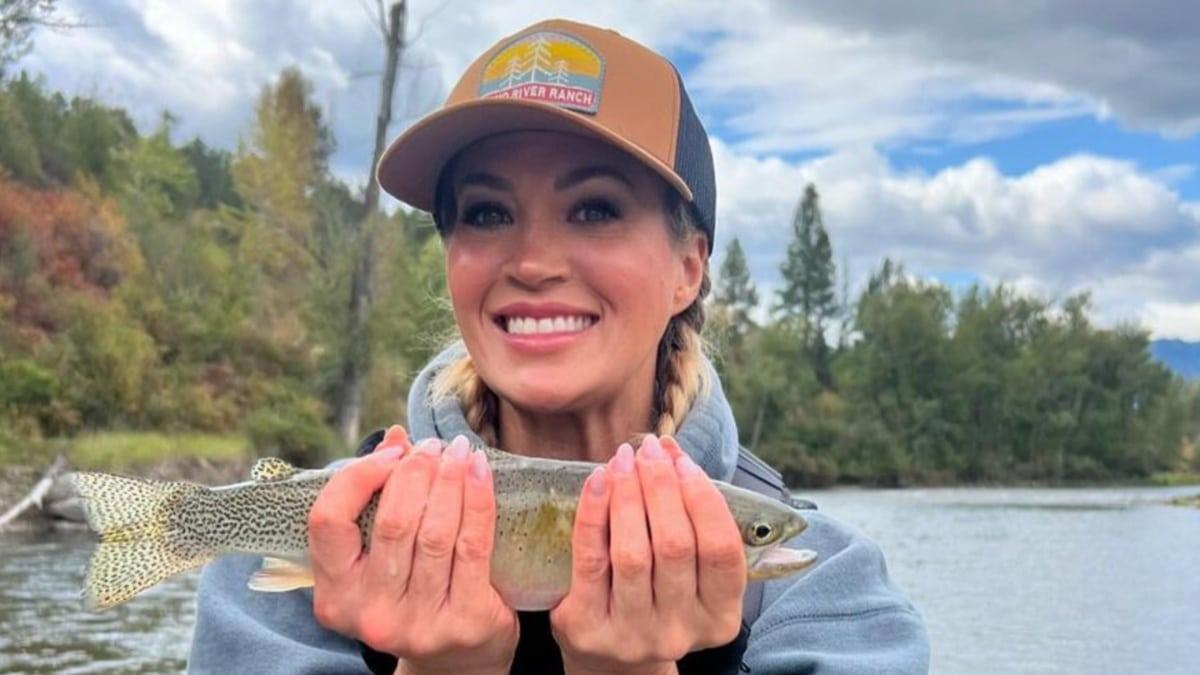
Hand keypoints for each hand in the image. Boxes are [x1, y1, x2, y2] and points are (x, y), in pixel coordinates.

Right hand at [307, 426, 518, 674]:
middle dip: (416, 471)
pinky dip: (478, 500)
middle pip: (391, 522)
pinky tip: (480, 472)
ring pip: (434, 532)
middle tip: (434, 446)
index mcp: (335, 595)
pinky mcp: (465, 621)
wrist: (458, 661)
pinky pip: (472, 545)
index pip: (328, 521)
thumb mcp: (382, 557)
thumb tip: (396, 436)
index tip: (392, 454)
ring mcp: (418, 623)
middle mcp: (370, 613)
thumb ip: (380, 498)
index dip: (358, 476)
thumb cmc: (413, 594)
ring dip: (449, 479)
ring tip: (459, 451)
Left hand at [550, 435, 746, 674]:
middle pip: (675, 546)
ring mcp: (633, 634)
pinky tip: (597, 481)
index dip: (704, 499)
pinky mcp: (588, 628)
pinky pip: (591, 560)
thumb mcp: (688, 571)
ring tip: (623, 459)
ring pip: (634, 553)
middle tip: (649, 450)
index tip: (683, 462)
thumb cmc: (655, 596)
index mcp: (718, 617)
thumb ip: (689, 517)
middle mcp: (679, 631)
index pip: (722, 551)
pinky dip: (594, 513)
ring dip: (629, 494)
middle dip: (662, 487)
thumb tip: (669, 451)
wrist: (609, 657)